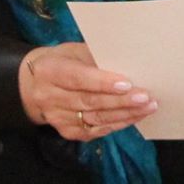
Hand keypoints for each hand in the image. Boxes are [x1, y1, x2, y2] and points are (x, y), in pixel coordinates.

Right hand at [19, 43, 155, 140]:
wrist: (35, 85)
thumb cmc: (63, 61)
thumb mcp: (74, 51)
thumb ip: (96, 58)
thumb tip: (130, 64)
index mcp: (50, 71)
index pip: (78, 78)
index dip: (103, 82)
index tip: (127, 84)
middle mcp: (49, 97)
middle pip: (90, 101)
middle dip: (121, 101)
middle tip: (146, 97)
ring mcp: (57, 117)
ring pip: (95, 118)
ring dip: (125, 114)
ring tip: (148, 107)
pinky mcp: (66, 131)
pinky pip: (95, 130)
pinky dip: (117, 124)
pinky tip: (134, 117)